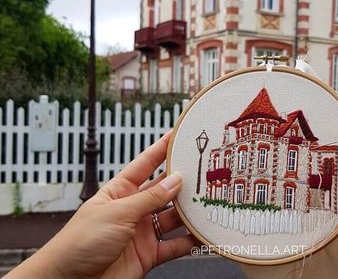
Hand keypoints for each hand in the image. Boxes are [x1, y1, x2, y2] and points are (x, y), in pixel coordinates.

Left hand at [7, 130, 197, 278]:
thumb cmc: (79, 243)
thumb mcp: (117, 213)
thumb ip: (149, 198)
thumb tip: (174, 180)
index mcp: (120, 191)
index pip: (145, 164)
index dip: (161, 149)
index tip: (178, 136)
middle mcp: (133, 209)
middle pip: (163, 190)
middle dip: (182, 181)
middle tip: (203, 172)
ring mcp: (141, 231)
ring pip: (172, 217)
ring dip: (189, 212)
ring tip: (207, 203)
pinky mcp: (148, 254)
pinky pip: (174, 245)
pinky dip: (188, 241)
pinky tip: (201, 235)